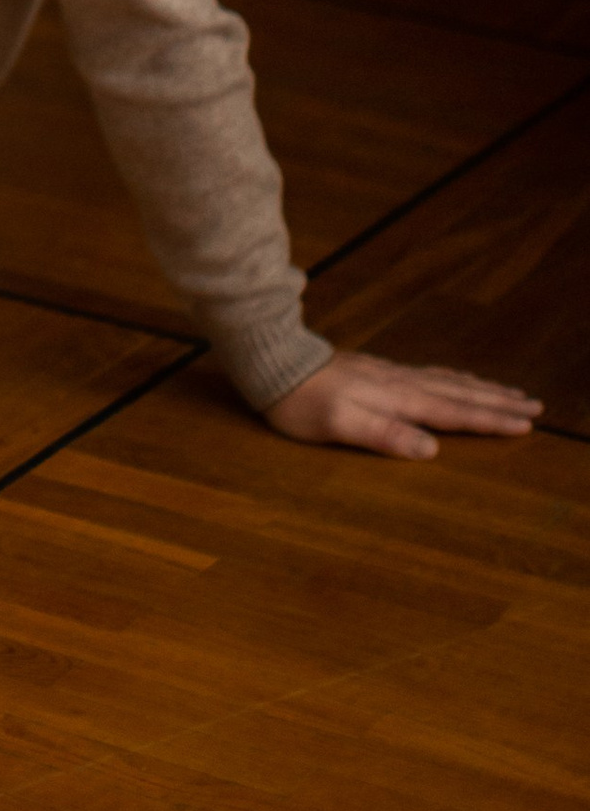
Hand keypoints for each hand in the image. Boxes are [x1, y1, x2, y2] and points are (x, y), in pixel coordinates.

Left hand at [265, 349, 540, 461]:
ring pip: (449, 380)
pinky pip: (432, 374)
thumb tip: (430, 449)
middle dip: (499, 401)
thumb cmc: (302, 402)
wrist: (274, 361)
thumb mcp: (338, 425)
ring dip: (482, 388)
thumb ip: (384, 435)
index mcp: (398, 399)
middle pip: (460, 394)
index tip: (526, 424)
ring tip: (510, 392)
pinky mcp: (379, 370)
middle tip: (535, 406)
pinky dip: (456, 378)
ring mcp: (391, 374)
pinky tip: (458, 380)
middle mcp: (401, 383)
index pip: (455, 413)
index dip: (491, 420)